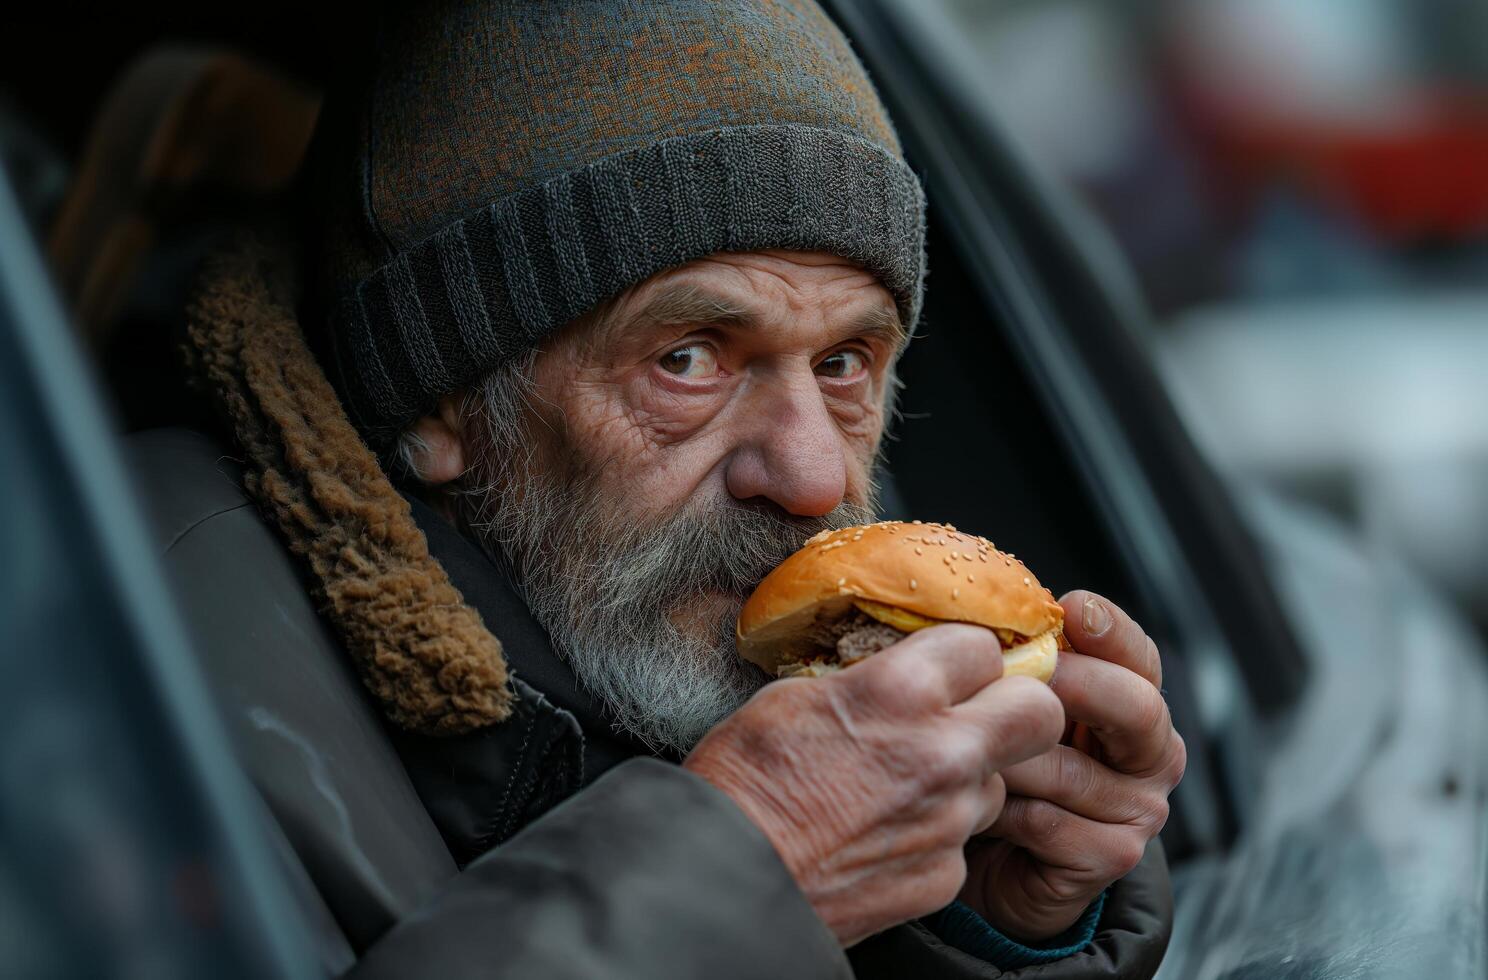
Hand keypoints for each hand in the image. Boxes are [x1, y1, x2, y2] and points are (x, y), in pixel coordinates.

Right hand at [684, 624, 1064, 945]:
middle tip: (980, 711)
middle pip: (1039, 709)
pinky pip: (965, 838)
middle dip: (1016, 704)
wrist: (725, 880)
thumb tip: (901, 669)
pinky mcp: (945, 876)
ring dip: (971, 774)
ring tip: (908, 782)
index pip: (984, 645)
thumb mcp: (795, 694)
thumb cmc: (744, 780)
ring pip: (1002, 779)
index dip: (965, 654)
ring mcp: (950, 821)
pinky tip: (888, 830)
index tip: (950, 665)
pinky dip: (938, 831)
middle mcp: (942, 754)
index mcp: (900, 692)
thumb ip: (869, 678)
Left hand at [960, 591, 1185, 941]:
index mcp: (1135, 703)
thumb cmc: (1002, 764)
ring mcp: (1140, 811)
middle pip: (1135, 707)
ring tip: (961, 752)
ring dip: (1007, 758)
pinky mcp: (1112, 857)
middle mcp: (1153, 755)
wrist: (995, 862)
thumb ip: (1020, 664)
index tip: (1070, 608)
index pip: (1139, 658)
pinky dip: (1000, 810)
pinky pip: (1046, 821)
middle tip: (1016, 674)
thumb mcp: (1012, 705)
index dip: (1110, 630)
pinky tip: (973, 806)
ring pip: (1069, 768)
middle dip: (1071, 685)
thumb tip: (988, 612)